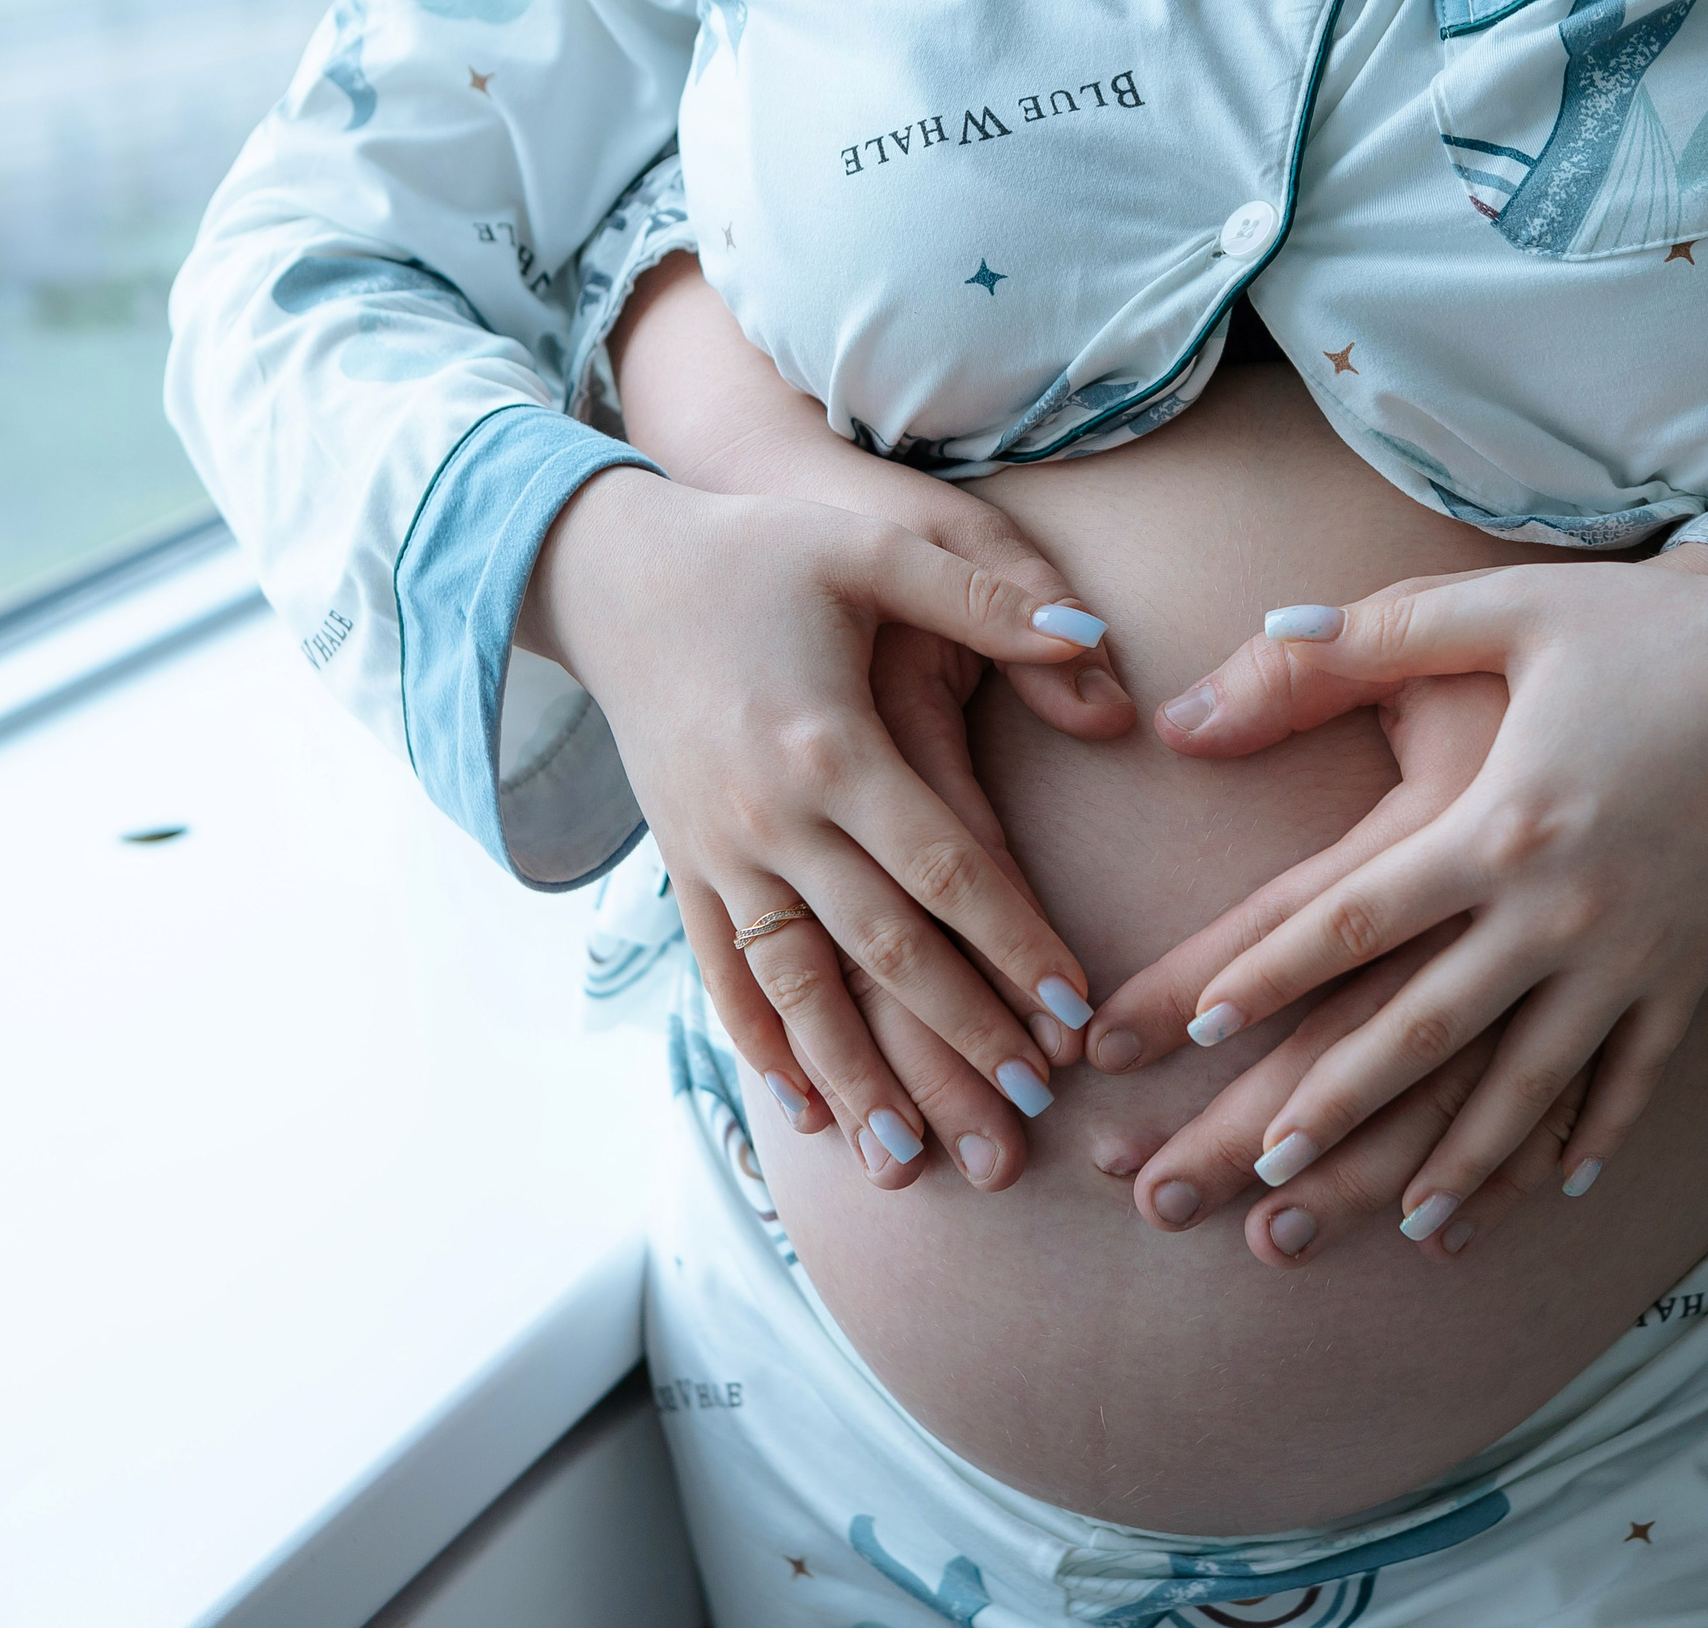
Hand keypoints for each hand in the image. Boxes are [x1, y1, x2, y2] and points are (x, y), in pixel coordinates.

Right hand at [518, 465, 1111, 1192]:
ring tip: (909, 1160)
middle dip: (958, 1040)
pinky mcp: (682, 864)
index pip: (944, 870)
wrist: (611, 569)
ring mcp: (716, 851)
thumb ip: (988, 600)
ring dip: (857, 1076)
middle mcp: (768, 818)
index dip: (1013, 943)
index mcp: (830, 745)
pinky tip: (806, 1108)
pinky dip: (763, 1044)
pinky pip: (722, 972)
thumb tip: (1096, 644)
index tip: (1074, 1013)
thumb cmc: (761, 549)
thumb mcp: (874, 547)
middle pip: (881, 951)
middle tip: (1026, 1113)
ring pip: (796, 988)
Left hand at [1091, 544, 1707, 1253]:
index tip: (1201, 1025)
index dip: (1272, 971)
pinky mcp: (1694, 971)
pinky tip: (1562, 1190)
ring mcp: (1634, 955)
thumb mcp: (1515, 607)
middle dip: (1341, 1103)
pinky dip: (1597, 1137)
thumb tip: (1262, 626)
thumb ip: (1376, 629)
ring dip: (1462, 1161)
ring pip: (1531, 1084)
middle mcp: (1563, 910)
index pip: (1360, 916)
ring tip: (1402, 1222)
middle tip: (1260, 1164)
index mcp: (1503, 823)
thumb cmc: (1664, 630)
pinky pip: (1638, 1077)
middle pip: (1429, 1028)